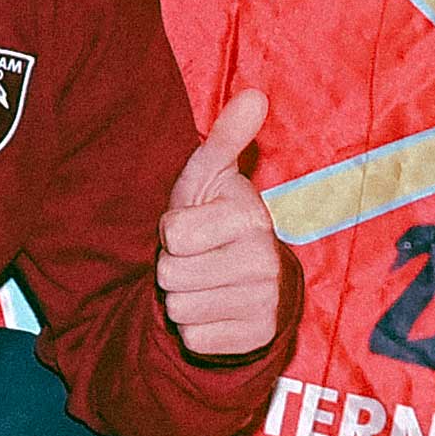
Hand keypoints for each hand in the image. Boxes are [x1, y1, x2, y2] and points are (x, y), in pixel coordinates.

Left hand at [156, 91, 285, 359]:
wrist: (250, 277)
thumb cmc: (217, 218)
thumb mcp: (212, 176)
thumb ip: (226, 138)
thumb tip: (254, 94)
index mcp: (250, 219)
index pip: (173, 236)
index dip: (171, 232)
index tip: (192, 225)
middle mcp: (264, 263)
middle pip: (170, 277)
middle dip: (173, 267)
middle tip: (196, 257)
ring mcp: (264, 305)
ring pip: (179, 311)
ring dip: (182, 297)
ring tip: (203, 280)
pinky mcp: (256, 340)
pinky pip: (194, 341)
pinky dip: (196, 329)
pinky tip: (214, 308)